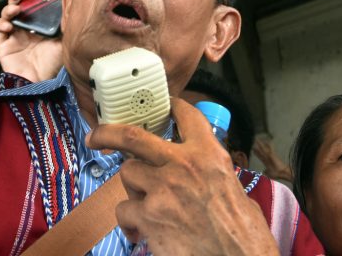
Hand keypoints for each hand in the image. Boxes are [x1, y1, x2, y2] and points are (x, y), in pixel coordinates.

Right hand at [0, 0, 62, 80]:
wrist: (44, 85)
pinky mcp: (3, 46)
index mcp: (38, 26)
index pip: (32, 5)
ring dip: (9, 8)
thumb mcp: (64, 40)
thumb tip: (70, 1)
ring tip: (16, 8)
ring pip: (5, 15)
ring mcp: (13, 37)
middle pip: (17, 5)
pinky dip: (1, 24)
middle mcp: (24, 29)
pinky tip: (8, 25)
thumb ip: (64, 23)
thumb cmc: (54, 66)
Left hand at [86, 98, 278, 255]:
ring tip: (146, 204)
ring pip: (128, 173)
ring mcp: (163, 189)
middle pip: (134, 136)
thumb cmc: (243, 234)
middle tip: (97, 135)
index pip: (186, 117)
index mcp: (210, 156)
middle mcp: (183, 165)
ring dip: (133, 187)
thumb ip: (212, 175)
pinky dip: (129, 222)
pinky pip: (124, 209)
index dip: (171, 107)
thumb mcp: (236, 190)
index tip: (163, 107)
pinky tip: (141, 231)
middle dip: (109, 132)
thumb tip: (203, 177)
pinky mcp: (148, 215)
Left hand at [252, 138, 292, 181]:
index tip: (253, 149)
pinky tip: (268, 142)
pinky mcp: (273, 156)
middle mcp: (268, 158)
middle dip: (257, 147)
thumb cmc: (277, 174)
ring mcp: (270, 156)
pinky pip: (271, 150)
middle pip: (261, 151)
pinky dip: (269, 146)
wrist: (283, 173)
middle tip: (254, 142)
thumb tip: (263, 171)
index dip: (256, 153)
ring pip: (264, 149)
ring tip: (257, 140)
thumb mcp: (269, 174)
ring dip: (261, 145)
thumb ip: (266, 172)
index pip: (260, 156)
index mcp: (266, 162)